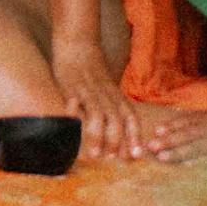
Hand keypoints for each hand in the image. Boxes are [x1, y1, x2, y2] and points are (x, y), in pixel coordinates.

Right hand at [52, 40, 139, 160]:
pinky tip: (74, 130)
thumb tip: (114, 130)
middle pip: (117, 120)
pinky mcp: (72, 87)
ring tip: (94, 154)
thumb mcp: (105, 88)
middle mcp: (106, 94)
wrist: (77, 45)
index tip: (135, 154)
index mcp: (115, 95)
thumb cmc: (90, 70)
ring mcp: (89, 91)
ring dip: (98, 136)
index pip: (130, 117)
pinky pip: (77, 104)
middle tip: (115, 160)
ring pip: (99, 115)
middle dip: (117, 142)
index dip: (134, 136)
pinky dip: (77, 117)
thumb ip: (110, 106)